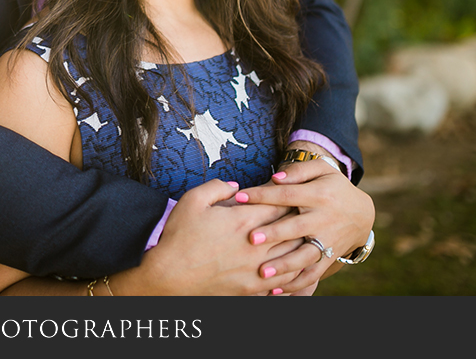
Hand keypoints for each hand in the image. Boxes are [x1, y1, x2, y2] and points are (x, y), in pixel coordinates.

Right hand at [113, 180, 305, 294]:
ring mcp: (256, 270)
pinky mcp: (252, 289)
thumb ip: (217, 187)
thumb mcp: (192, 200)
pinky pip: (284, 281)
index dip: (287, 197)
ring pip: (294, 256)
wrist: (169, 276)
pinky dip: (293, 272)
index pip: (279, 204)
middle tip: (303, 212)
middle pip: (292, 229)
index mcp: (243, 220)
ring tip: (306, 237)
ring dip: (302, 246)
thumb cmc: (178, 236)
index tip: (290, 193)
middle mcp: (256, 246)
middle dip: (298, 219)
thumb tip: (236, 186)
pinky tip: (295, 266)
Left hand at [235, 160, 374, 293]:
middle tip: (251, 238)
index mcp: (319, 195)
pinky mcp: (330, 258)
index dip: (263, 195)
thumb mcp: (321, 170)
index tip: (239, 197)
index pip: (288, 195)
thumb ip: (298, 171)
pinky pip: (313, 274)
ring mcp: (328, 241)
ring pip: (306, 256)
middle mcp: (324, 219)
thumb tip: (276, 178)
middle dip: (274, 234)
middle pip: (297, 227)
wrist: (362, 213)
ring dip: (284, 265)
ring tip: (262, 273)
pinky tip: (276, 290)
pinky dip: (296, 284)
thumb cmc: (332, 187)